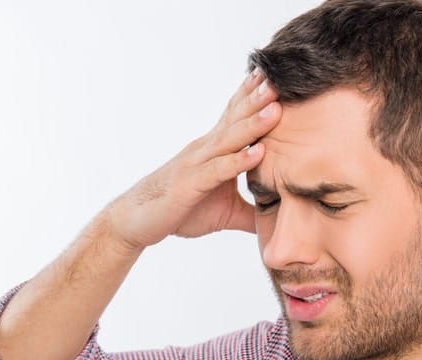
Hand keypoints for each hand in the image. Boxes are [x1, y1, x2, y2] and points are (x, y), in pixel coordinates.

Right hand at [105, 69, 280, 251]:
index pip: (237, 116)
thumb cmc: (181, 210)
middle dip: (259, 99)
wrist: (137, 221)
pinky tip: (258, 152)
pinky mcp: (191, 184)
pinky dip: (238, 161)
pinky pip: (218, 170)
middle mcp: (206, 149)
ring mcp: (197, 164)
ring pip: (229, 140)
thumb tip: (283, 216)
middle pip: (236, 119)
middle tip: (283, 77)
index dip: (255, 97)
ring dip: (254, 124)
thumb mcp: (226, 213)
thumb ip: (254, 212)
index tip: (280, 76)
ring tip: (276, 108)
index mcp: (215, 150)